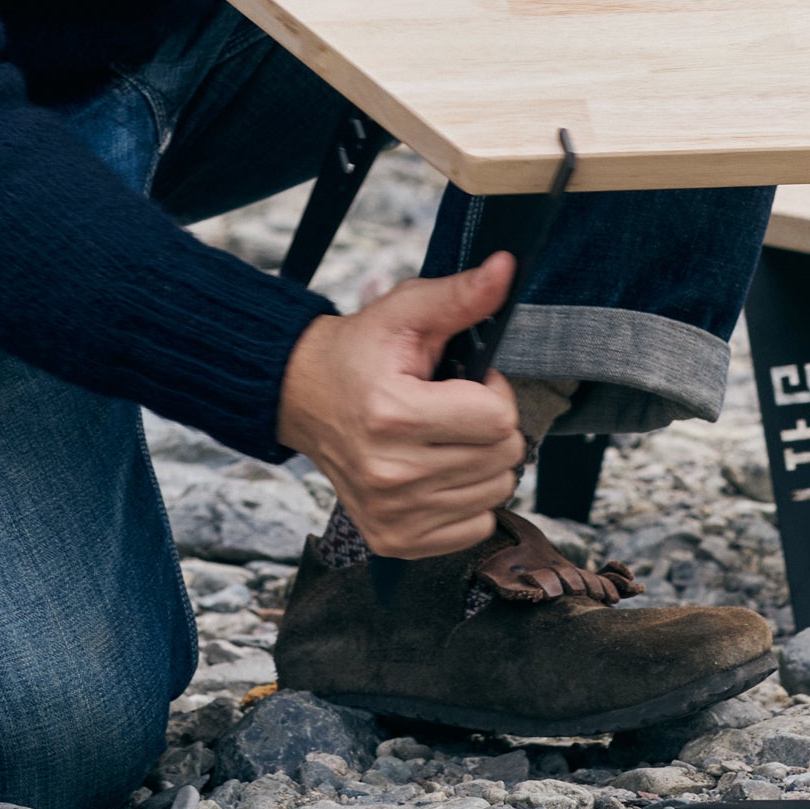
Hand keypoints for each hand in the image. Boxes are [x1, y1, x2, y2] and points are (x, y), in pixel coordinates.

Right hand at [276, 255, 523, 556]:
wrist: (302, 396)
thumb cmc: (359, 353)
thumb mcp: (406, 313)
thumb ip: (461, 295)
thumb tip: (506, 268)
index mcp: (393, 415)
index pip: (499, 419)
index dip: (494, 391)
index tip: (467, 381)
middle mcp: (389, 473)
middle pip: (503, 458)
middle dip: (492, 426)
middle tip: (455, 407)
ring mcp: (389, 513)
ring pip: (495, 494)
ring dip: (482, 462)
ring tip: (444, 437)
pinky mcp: (392, 539)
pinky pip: (475, 530)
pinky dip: (469, 501)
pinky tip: (440, 471)